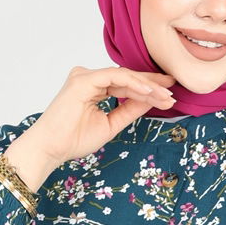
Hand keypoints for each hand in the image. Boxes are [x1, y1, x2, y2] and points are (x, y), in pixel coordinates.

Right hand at [25, 65, 177, 167]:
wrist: (51, 148)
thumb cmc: (73, 139)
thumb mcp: (111, 124)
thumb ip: (130, 110)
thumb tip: (151, 100)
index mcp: (95, 87)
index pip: (127, 84)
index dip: (149, 89)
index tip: (169, 95)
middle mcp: (90, 78)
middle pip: (128, 78)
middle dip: (153, 84)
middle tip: (174, 89)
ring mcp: (86, 77)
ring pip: (124, 76)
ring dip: (147, 86)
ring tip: (166, 96)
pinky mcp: (83, 80)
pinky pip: (114, 77)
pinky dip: (133, 84)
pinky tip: (149, 91)